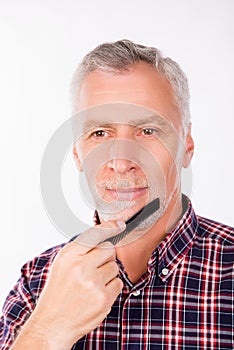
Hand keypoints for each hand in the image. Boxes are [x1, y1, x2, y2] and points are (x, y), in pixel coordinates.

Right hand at [12, 220, 124, 349]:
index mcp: (69, 255)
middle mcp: (81, 266)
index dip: (109, 227)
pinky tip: (97, 294)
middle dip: (106, 256)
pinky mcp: (104, 298)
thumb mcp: (62, 264)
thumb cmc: (59, 291)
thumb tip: (104, 235)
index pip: (94, 234)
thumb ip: (81, 250)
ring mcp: (93, 282)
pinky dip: (111, 288)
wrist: (53, 324)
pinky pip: (118, 283)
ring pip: (115, 267)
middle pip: (109, 248)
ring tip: (91, 284)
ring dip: (108, 274)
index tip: (120, 224)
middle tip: (95, 267)